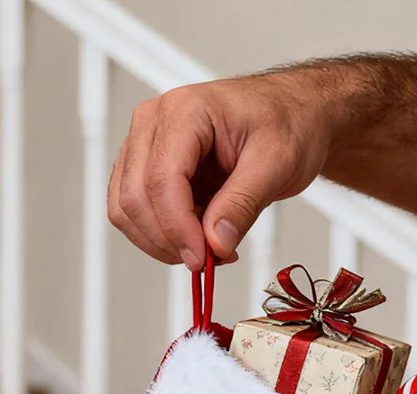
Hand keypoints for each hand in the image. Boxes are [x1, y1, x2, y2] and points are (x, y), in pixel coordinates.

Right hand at [108, 74, 333, 267]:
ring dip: (162, 242)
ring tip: (208, 245)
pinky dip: (162, 236)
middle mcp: (154, 123)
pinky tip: (195, 235)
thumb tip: (216, 242)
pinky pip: (135, 213)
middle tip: (209, 259)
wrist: (289, 115)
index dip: (178, 228)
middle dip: (169, 240)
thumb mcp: (276, 162)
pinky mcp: (147, 169)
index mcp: (185, 111)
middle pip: (135, 197)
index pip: (161, 178)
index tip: (203, 258)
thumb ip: (242, 203)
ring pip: (127, 210)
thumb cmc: (284, 123)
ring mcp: (145, 146)